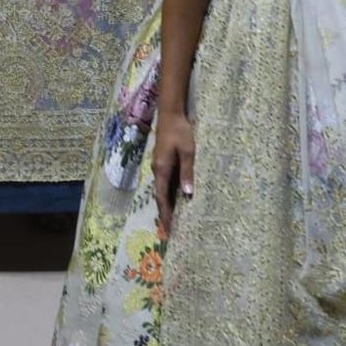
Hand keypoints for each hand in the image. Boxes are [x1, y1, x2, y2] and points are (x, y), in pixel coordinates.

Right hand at [152, 110, 195, 235]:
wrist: (170, 115)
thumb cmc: (180, 132)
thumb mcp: (188, 152)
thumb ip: (187, 172)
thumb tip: (187, 194)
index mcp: (162, 170)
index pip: (162, 198)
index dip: (165, 214)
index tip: (168, 229)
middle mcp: (157, 171)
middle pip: (160, 197)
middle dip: (164, 213)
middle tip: (170, 230)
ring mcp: (159, 167)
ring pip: (161, 190)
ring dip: (166, 204)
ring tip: (172, 218)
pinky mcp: (163, 162)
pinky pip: (164, 182)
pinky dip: (168, 193)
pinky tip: (175, 198)